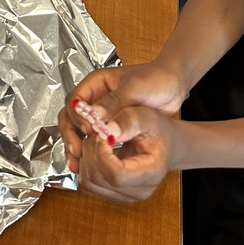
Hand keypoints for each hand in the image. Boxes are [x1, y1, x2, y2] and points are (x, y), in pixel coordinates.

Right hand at [58, 63, 186, 173]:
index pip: (75, 100)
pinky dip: (89, 152)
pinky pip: (92, 139)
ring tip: (78, 163)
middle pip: (71, 117)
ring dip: (76, 146)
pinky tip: (89, 165)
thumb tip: (94, 116)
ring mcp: (101, 113)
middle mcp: (94, 98)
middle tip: (77, 151)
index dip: (77, 117)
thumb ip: (115, 100)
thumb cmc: (155, 79)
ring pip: (78, 130)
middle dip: (71, 135)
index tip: (88, 130)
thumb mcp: (136, 87)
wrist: (173, 87)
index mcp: (96, 83)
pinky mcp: (109, 126)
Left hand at [76, 102, 178, 203]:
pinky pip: (87, 184)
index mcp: (150, 175)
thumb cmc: (158, 130)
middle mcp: (136, 191)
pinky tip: (95, 150)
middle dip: (90, 151)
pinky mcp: (112, 194)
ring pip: (87, 183)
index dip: (101, 153)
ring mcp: (123, 196)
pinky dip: (85, 165)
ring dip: (85, 158)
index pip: (115, 174)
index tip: (102, 133)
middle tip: (97, 132)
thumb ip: (127, 122)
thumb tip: (107, 131)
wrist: (166, 145)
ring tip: (96, 140)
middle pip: (96, 179)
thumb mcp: (146, 117)